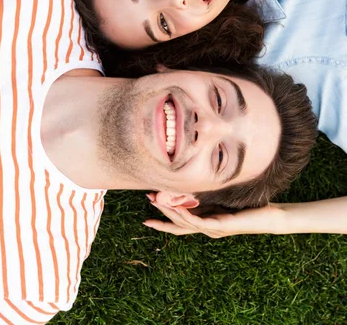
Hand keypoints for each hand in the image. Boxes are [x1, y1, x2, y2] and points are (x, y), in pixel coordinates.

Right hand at [143, 201, 283, 236]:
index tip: (147, 217)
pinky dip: (185, 214)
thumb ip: (210, 197)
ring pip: (185, 222)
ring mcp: (213, 229)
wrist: (268, 218)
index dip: (163, 222)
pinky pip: (199, 221)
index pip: (180, 225)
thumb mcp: (224, 199)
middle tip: (148, 203)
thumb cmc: (248, 208)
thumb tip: (196, 184)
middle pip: (178, 225)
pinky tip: (176, 207)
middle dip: (161, 215)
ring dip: (169, 212)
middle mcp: (207, 229)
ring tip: (156, 202)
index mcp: (206, 223)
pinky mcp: (220, 226)